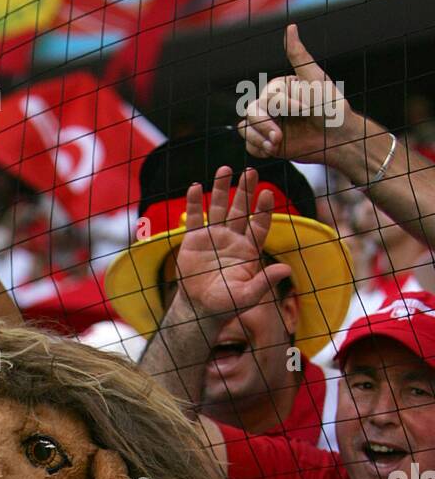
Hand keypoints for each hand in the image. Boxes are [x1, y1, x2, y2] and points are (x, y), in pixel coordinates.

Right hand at [173, 166, 291, 321]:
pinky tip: (196, 187)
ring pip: (219, 207)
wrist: (200, 309)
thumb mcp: (247, 296)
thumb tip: (286, 270)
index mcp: (248, 250)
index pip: (258, 225)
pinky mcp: (194, 240)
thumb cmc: (226, 305)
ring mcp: (213, 237)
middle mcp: (233, 239)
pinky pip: (195, 218)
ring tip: (225, 169)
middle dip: (245, 191)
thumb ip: (264, 282)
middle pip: (240, 210)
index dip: (262, 210)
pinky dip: (195, 203)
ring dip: (222, 188)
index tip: (267, 194)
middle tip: (251, 171)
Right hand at [238, 23, 357, 163]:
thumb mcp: (315, 79)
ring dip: (258, 139)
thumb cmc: (331, 107)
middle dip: (264, 126)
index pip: (267, 95)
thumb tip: (290, 26)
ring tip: (275, 146)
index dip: (282, 105)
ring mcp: (269, 125)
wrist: (337, 139)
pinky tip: (274, 150)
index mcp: (280, 89)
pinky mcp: (269, 144)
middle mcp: (272, 106)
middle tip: (279, 138)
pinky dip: (258, 149)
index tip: (304, 110)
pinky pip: (250, 146)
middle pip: (250, 112)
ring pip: (245, 129)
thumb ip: (299, 55)